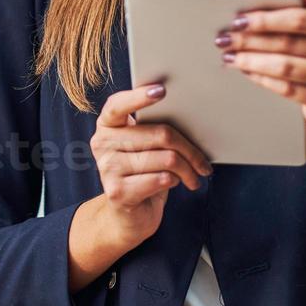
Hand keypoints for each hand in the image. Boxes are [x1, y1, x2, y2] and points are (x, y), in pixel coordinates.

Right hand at [89, 84, 213, 248]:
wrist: (127, 215)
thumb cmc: (143, 174)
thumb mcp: (144, 148)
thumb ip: (153, 130)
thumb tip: (190, 117)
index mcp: (107, 125)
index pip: (118, 104)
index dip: (139, 96)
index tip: (162, 90)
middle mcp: (102, 143)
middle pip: (159, 134)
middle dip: (190, 149)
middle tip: (203, 163)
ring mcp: (107, 168)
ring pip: (166, 158)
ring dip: (188, 170)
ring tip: (194, 177)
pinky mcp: (117, 192)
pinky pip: (161, 179)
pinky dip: (175, 182)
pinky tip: (174, 184)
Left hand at [216, 0, 305, 135]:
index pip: (301, 19)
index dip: (266, 19)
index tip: (238, 19)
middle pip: (290, 43)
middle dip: (252, 40)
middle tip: (226, 39)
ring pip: (287, 67)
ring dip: (252, 61)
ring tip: (230, 57)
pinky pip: (289, 89)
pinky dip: (263, 79)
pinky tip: (247, 73)